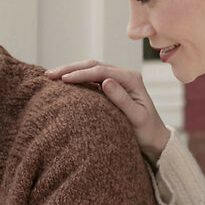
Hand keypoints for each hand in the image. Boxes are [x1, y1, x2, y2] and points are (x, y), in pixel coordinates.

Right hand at [45, 60, 170, 161]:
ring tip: (50, 77)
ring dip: (70, 71)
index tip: (63, 79)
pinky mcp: (111, 87)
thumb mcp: (136, 118)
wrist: (154, 139)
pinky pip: (91, 79)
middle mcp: (124, 75)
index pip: (101, 71)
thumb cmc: (147, 131)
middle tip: (49, 75)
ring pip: (90, 69)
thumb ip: (122, 99)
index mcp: (131, 78)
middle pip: (93, 65)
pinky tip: (62, 83)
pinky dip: (76, 79)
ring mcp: (117, 80)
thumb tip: (105, 81)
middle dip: (70, 68)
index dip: (81, 74)